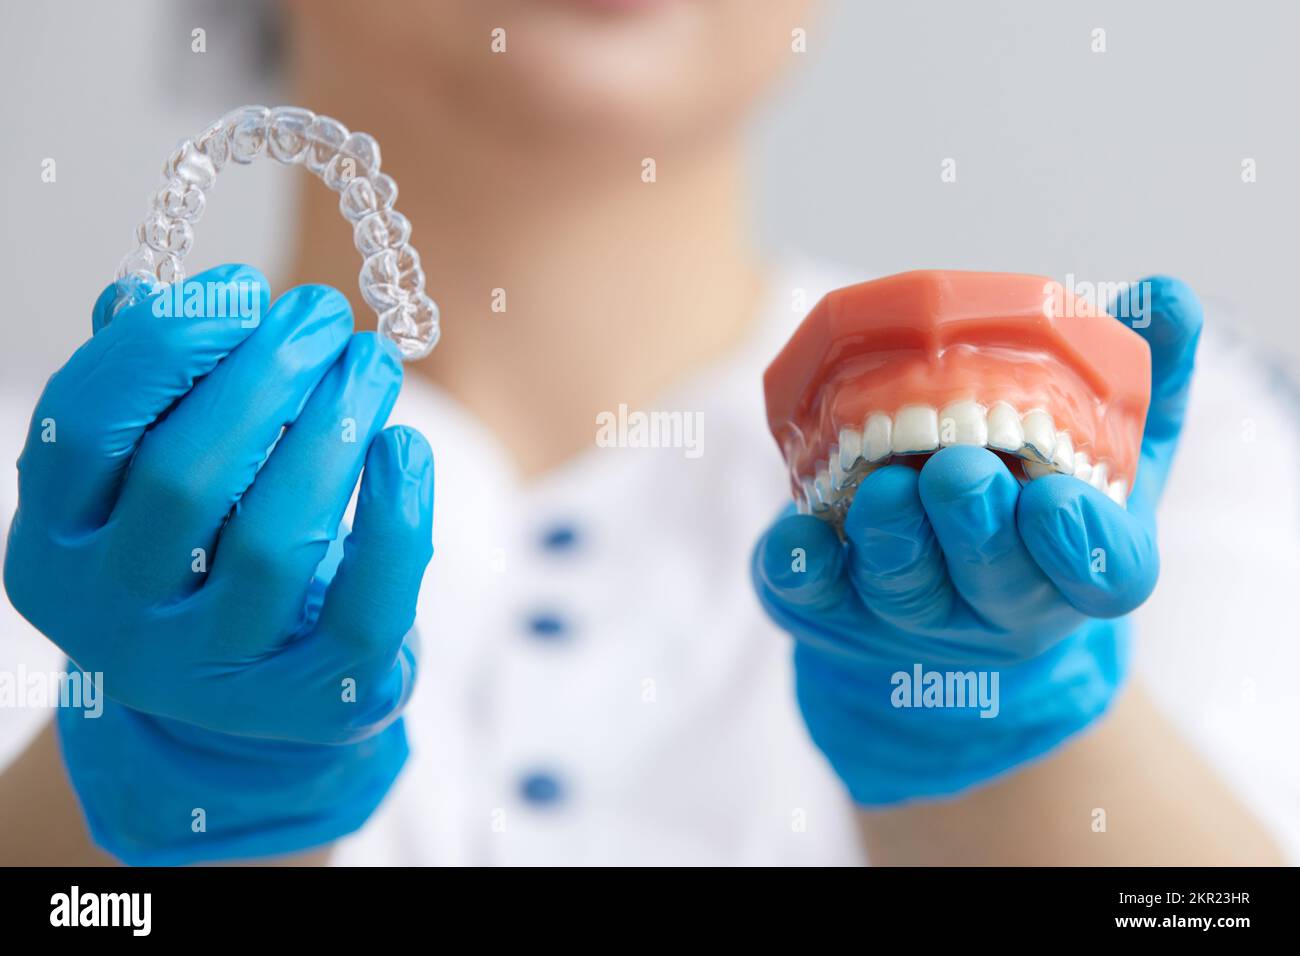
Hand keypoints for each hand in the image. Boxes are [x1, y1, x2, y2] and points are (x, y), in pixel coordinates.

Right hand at [3, 264, 433, 862]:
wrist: (246, 690)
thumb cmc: (202, 549)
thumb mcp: (148, 476)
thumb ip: (141, 392)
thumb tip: (138, 295)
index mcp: (54, 542)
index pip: (86, 426)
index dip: (165, 343)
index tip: (245, 285)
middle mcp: (114, 617)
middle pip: (186, 477)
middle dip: (267, 376)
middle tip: (326, 314)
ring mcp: (209, 672)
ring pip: (276, 541)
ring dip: (336, 430)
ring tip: (373, 364)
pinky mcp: (308, 701)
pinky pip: (362, 610)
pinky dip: (394, 520)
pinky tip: (406, 447)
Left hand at [752, 276, 1201, 804]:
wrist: (956, 602)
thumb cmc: (1043, 500)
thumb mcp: (1109, 450)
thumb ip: (1142, 379)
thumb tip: (1163, 293)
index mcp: (1078, 565)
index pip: (1101, 575)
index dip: (1082, 547)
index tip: (1053, 500)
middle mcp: (999, 602)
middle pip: (993, 579)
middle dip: (974, 526)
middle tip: (956, 471)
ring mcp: (917, 617)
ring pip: (905, 587)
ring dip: (894, 536)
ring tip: (884, 482)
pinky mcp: (837, 612)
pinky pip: (815, 599)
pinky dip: (802, 567)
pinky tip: (793, 539)